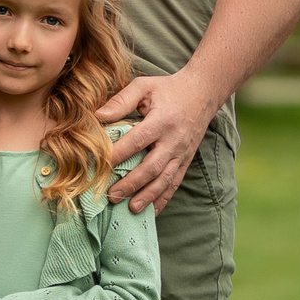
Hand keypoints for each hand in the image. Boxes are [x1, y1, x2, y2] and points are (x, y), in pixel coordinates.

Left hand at [98, 68, 215, 212]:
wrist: (202, 93)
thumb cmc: (168, 89)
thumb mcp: (144, 86)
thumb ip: (121, 100)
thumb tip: (97, 117)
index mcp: (162, 120)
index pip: (138, 140)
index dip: (119, 154)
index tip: (100, 165)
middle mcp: (173, 141)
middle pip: (152, 167)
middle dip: (132, 183)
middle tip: (111, 195)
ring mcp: (181, 154)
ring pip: (165, 180)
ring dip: (148, 196)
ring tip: (131, 209)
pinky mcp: (185, 162)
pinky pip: (174, 184)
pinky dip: (163, 199)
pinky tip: (151, 212)